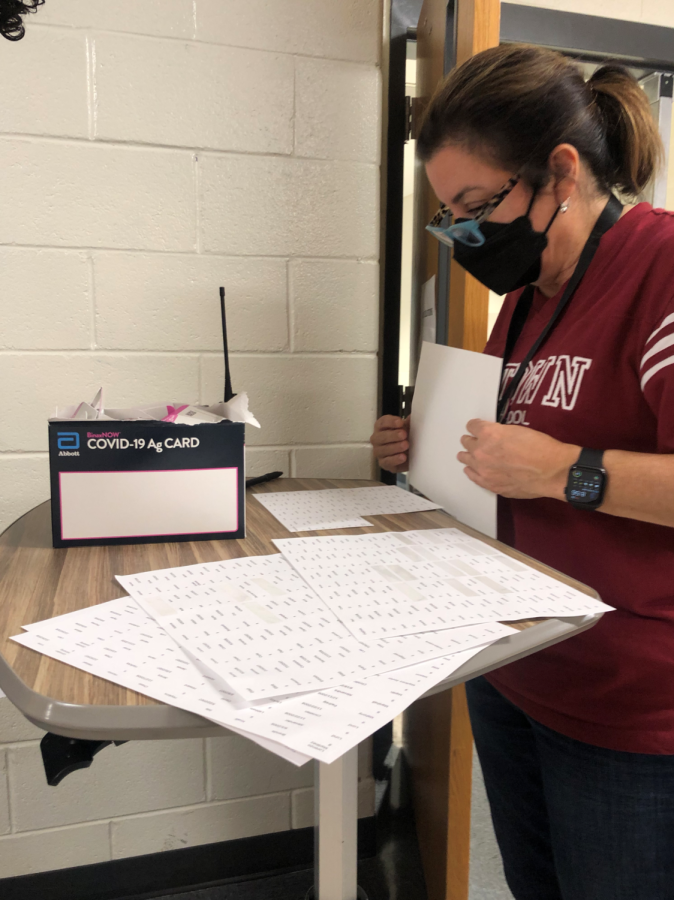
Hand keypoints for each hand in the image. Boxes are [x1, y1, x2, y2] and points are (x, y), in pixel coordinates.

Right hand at [370, 415, 409, 472]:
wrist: (408, 454)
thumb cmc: (405, 438)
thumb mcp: (408, 428)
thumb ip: (409, 422)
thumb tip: (413, 416)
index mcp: (381, 427)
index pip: (382, 423)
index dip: (390, 422)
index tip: (400, 422)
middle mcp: (377, 439)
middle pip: (381, 436)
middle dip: (393, 435)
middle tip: (404, 434)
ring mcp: (378, 452)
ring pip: (382, 450)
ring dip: (394, 447)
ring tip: (406, 445)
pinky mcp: (383, 463)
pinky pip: (386, 462)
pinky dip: (395, 459)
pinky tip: (403, 457)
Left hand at [457, 419, 578, 499]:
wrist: (552, 471)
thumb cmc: (541, 447)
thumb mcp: (518, 430)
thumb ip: (499, 433)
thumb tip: (493, 437)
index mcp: (489, 434)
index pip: (472, 426)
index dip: (476, 426)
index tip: (477, 428)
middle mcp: (481, 451)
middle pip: (466, 442)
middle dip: (472, 440)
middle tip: (475, 441)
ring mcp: (483, 470)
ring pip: (465, 459)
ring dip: (469, 455)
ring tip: (470, 455)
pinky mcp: (489, 484)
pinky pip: (472, 476)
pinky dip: (472, 471)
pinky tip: (472, 469)